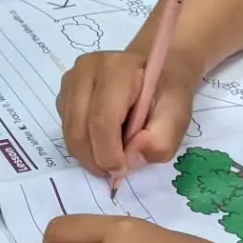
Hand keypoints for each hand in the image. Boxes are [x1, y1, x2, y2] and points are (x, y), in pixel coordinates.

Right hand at [57, 48, 198, 176]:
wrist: (156, 69)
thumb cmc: (167, 92)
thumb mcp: (178, 116)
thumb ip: (160, 140)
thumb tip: (130, 159)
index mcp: (117, 69)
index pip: (101, 119)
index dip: (108, 153)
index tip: (121, 172)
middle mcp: (86, 70)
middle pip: (79, 129)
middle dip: (95, 160)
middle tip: (115, 173)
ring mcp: (71, 81)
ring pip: (69, 132)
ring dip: (88, 154)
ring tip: (112, 155)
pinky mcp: (64, 93)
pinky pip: (66, 129)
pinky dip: (83, 145)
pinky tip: (103, 139)